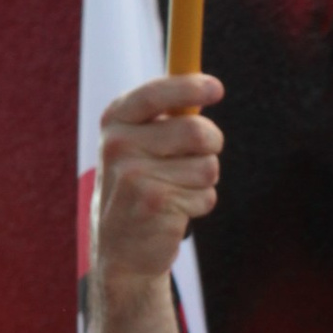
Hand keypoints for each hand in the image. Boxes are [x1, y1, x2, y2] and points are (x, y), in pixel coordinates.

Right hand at [96, 74, 222, 283]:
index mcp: (116, 120)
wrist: (121, 247)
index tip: (216, 88)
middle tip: (204, 154)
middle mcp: (119, 143)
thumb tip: (210, 86)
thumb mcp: (141, 144)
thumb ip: (169, 118)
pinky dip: (200, 204)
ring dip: (205, 180)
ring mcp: (134, 173)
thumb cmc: (141, 184)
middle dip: (212, 144)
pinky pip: (205, 195)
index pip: (156, 94)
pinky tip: (175, 210)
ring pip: (207, 166)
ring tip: (179, 189)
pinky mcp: (154, 202)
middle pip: (196, 131)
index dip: (190, 87)